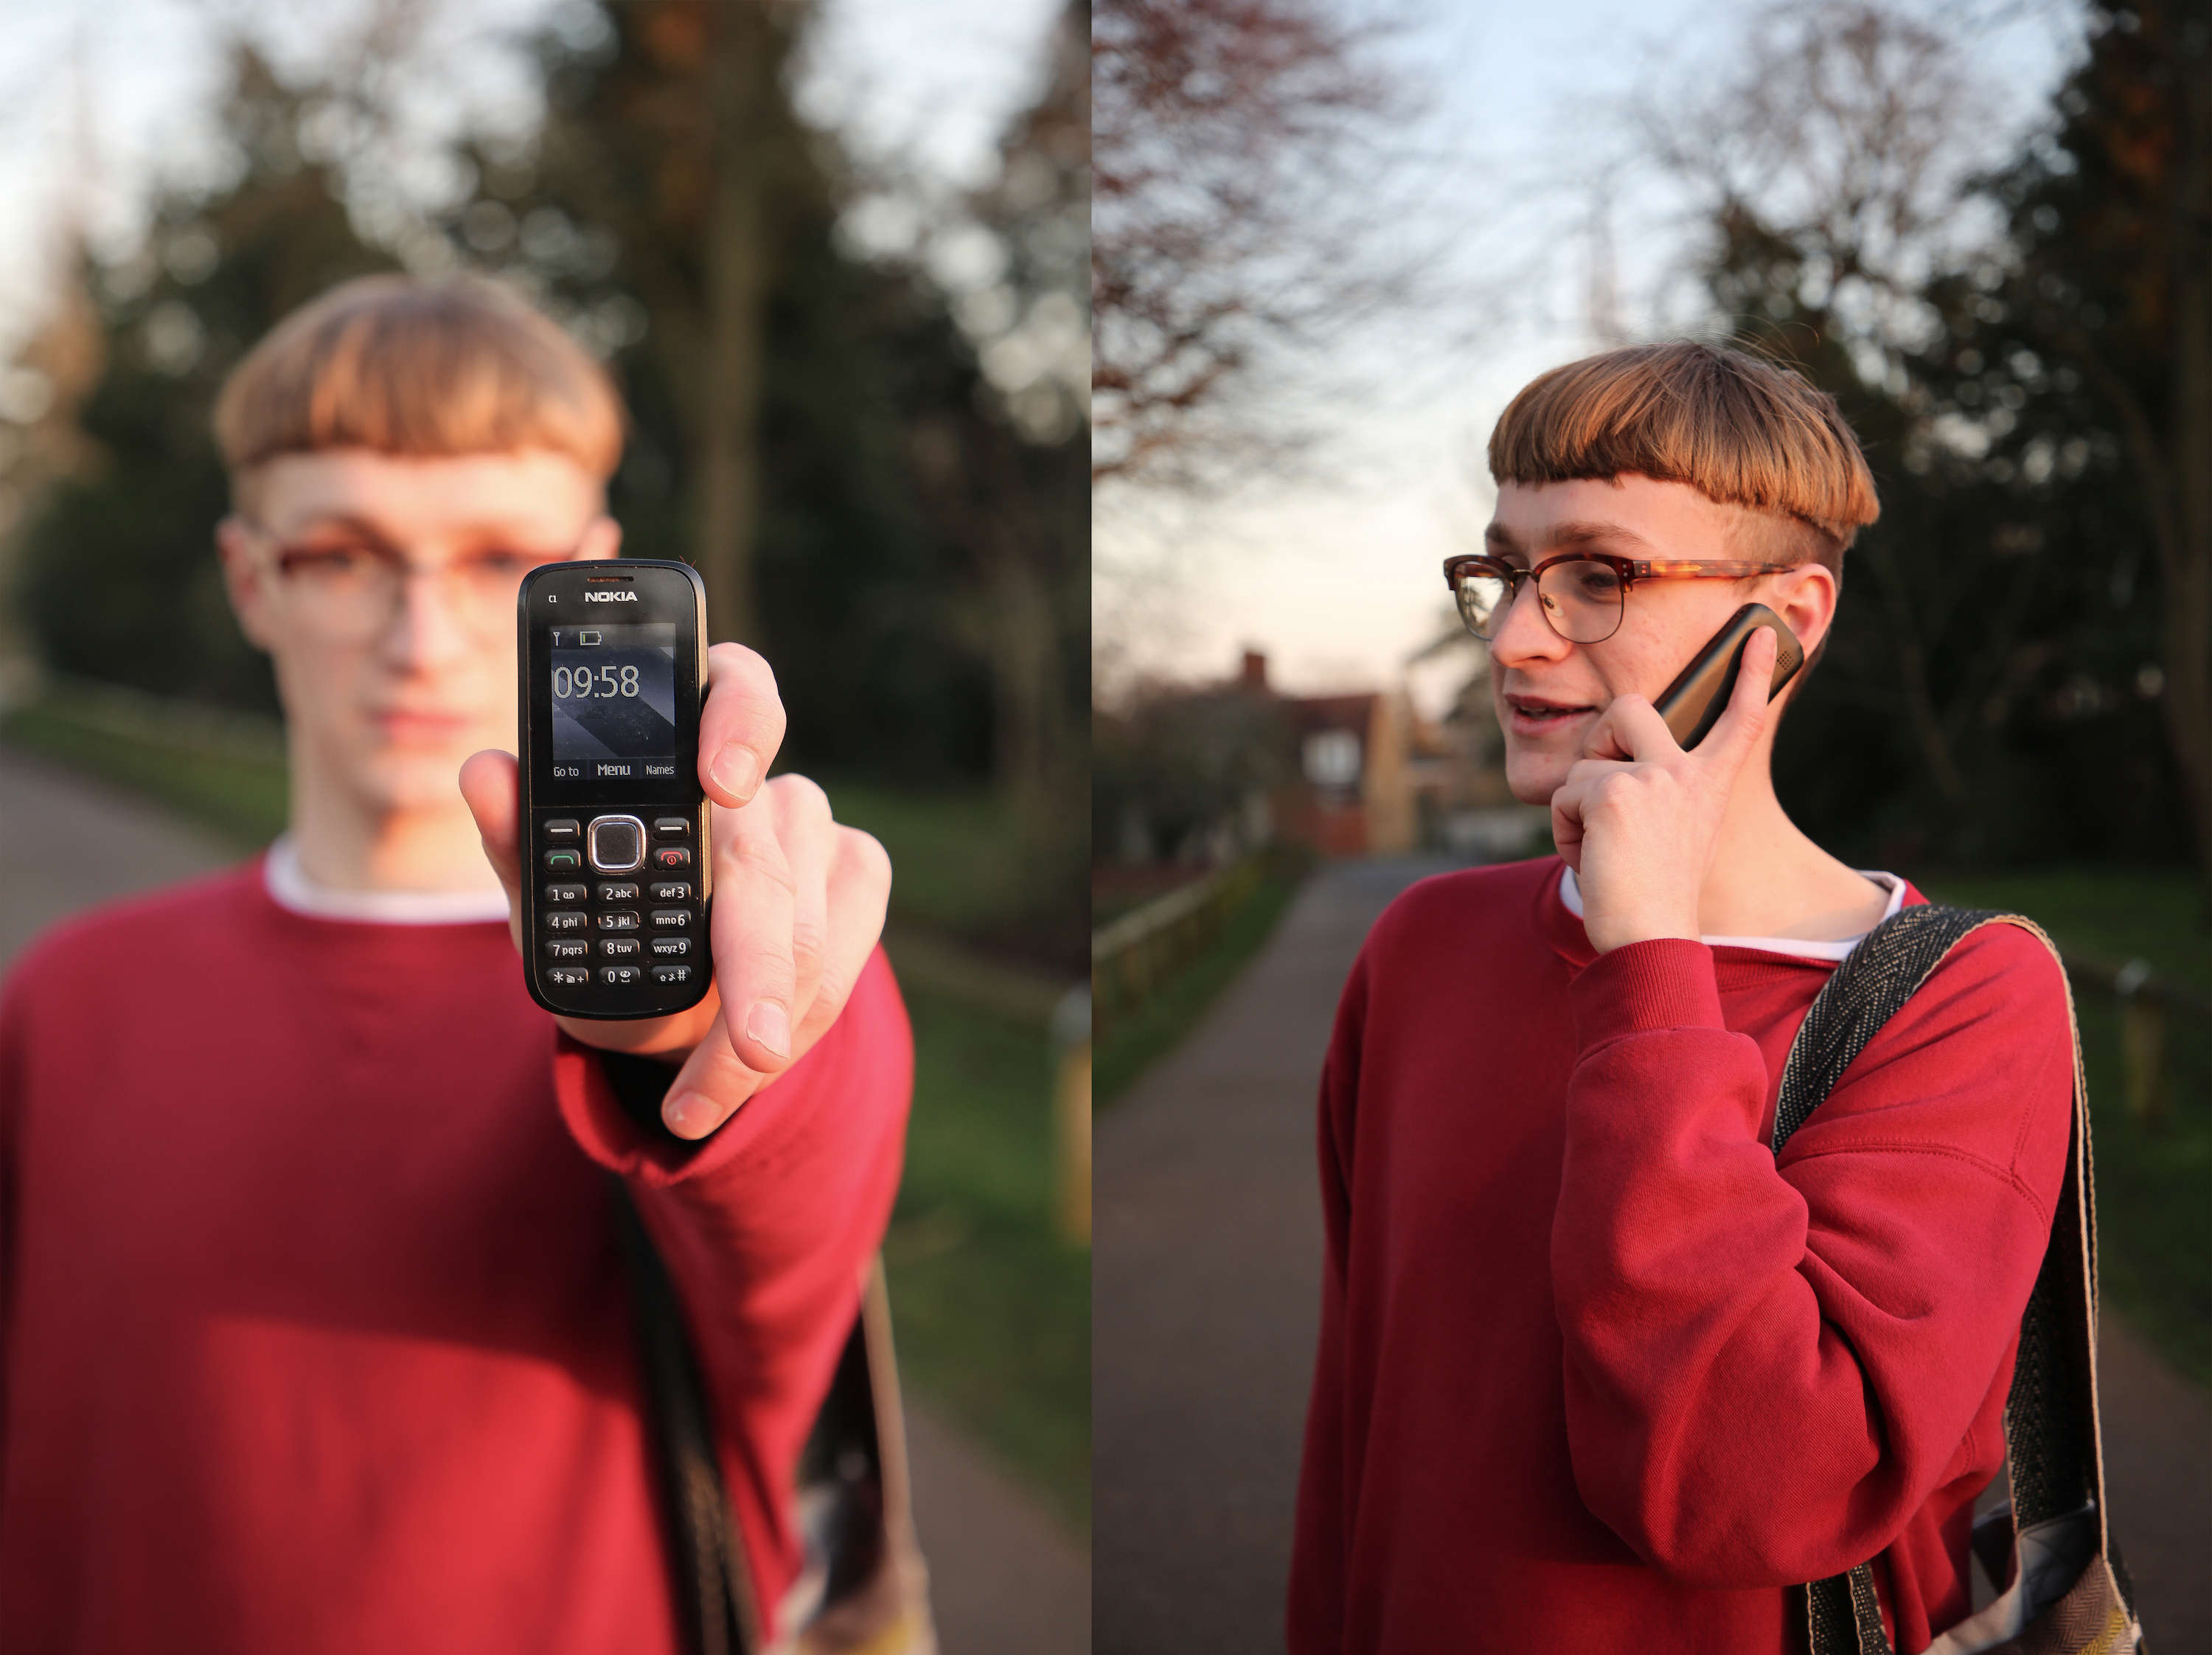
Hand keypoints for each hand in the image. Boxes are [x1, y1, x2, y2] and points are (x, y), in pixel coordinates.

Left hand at [460, 642, 892, 1137]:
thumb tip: (485, 771)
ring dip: (765, 1026)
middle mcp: (758, 781)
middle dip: (758, 967)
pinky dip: (797, 1026)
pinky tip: (751, 1066)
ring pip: (811, 929)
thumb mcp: (549, 905)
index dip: (737, 723)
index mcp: (683, 748)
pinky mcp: (858, 875)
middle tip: (751, 1047)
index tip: (721, 784)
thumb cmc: (605, 932)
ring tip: (702, 1095)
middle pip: (770, 857)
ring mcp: (816, 828)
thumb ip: (520, 842)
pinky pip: (845, 958)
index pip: (731, 685)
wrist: (664, 1000)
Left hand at [1549, 626, 1776, 952]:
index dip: (1754, 674)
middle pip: (1627, 708)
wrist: (1650, 938)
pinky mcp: (1613, 793)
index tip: (1765, 633)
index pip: (1739, 718)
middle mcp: (1686, 772)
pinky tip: (1591, 860)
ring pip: (1582, 766)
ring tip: (1603, 852)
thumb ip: (1653, 793)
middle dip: (1598, 741)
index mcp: (1709, 783)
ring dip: (1576, 811)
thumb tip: (1604, 770)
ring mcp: (1651, 778)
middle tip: (1604, 797)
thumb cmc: (1651, 896)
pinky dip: (1564, 831)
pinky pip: (1564, 795)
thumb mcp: (1669, 834)